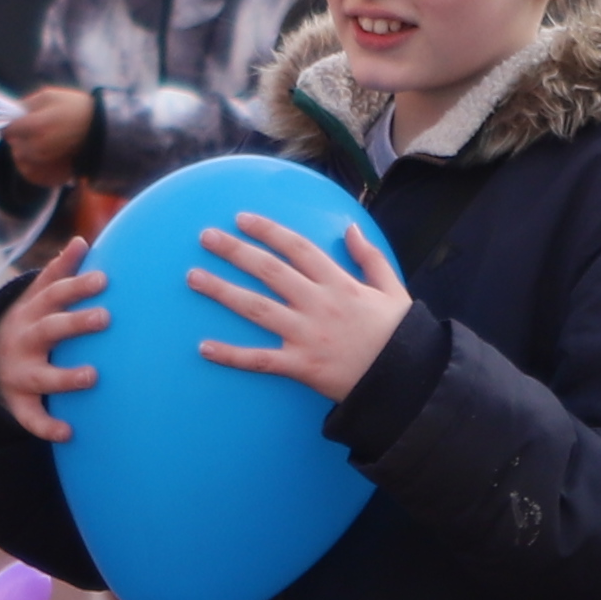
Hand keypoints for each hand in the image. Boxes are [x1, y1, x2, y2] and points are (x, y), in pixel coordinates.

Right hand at [0, 247, 107, 444]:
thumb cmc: (27, 323)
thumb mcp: (34, 297)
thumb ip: (58, 272)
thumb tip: (81, 241)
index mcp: (32, 312)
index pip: (54, 294)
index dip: (77, 286)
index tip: (104, 280)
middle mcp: (25, 340)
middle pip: (49, 329)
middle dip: (75, 324)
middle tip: (105, 318)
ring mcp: (20, 372)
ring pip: (41, 376)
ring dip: (65, 376)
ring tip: (92, 376)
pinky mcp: (18, 402)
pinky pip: (31, 416)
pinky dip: (46, 426)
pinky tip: (68, 432)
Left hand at [1, 85, 98, 187]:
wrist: (101, 129)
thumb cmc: (76, 108)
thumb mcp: (49, 95)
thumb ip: (26, 103)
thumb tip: (11, 111)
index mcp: (35, 126)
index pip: (9, 129)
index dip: (10, 124)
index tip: (17, 121)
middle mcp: (37, 147)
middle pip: (13, 144)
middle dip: (17, 136)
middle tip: (28, 130)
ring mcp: (45, 162)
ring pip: (20, 158)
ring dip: (22, 150)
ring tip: (34, 142)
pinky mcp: (52, 173)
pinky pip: (30, 173)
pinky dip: (29, 165)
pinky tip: (37, 156)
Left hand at [187, 208, 411, 405]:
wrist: (407, 380)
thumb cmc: (399, 335)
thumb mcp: (392, 289)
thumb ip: (370, 257)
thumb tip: (349, 229)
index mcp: (340, 282)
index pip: (297, 247)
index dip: (268, 230)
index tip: (241, 218)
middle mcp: (318, 303)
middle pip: (269, 270)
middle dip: (235, 251)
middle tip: (205, 237)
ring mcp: (307, 335)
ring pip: (256, 308)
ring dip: (222, 291)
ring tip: (193, 277)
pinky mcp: (301, 365)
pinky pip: (260, 360)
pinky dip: (231, 355)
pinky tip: (204, 347)